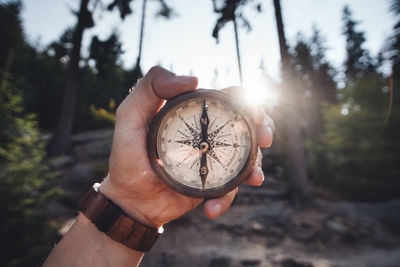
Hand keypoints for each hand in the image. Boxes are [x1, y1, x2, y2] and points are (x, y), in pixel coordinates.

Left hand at [100, 66, 273, 227]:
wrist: (131, 199)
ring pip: (249, 154)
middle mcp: (208, 132)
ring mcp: (214, 158)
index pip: (228, 97)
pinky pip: (232, 189)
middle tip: (263, 139)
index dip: (247, 100)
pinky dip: (228, 198)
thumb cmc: (127, 155)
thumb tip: (194, 80)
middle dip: (263, 127)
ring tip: (254, 178)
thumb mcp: (130, 116)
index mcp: (194, 112)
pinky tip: (211, 208)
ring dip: (257, 165)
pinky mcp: (214, 183)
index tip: (252, 114)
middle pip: (247, 123)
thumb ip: (151, 87)